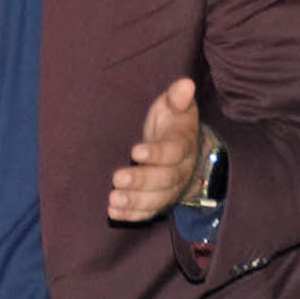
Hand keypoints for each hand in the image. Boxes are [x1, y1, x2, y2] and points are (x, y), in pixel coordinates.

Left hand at [109, 76, 202, 222]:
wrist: (179, 147)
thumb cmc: (172, 122)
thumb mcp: (174, 105)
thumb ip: (177, 97)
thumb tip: (185, 83)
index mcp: (184, 144)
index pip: (174, 151)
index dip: (156, 153)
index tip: (135, 151)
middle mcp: (181, 170)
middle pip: (165, 180)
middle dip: (141, 180)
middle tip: (117, 178)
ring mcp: (172, 189)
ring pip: (157, 200)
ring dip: (135, 201)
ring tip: (113, 199)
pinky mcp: (160, 201)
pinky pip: (149, 212)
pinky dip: (132, 215)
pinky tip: (114, 213)